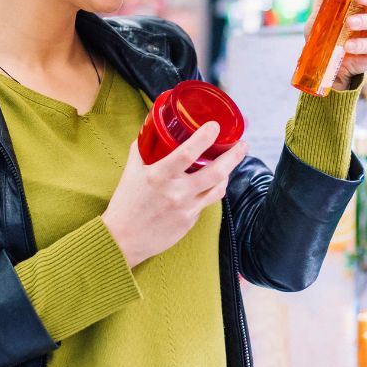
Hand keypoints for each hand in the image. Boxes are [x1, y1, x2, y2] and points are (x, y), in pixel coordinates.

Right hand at [102, 122, 249, 267]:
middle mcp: (176, 192)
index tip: (215, 126)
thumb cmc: (125, 204)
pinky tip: (209, 185)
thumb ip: (141, 150)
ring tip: (230, 164)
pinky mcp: (190, 222)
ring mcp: (186, 209)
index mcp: (159, 176)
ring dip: (228, 173)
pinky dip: (209, 191)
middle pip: (215, 172)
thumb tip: (151, 131)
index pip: (188, 153)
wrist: (123, 240)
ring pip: (218, 188)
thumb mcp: (130, 172)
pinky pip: (206, 202)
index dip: (205, 137)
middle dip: (234, 156)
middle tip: (243, 145)